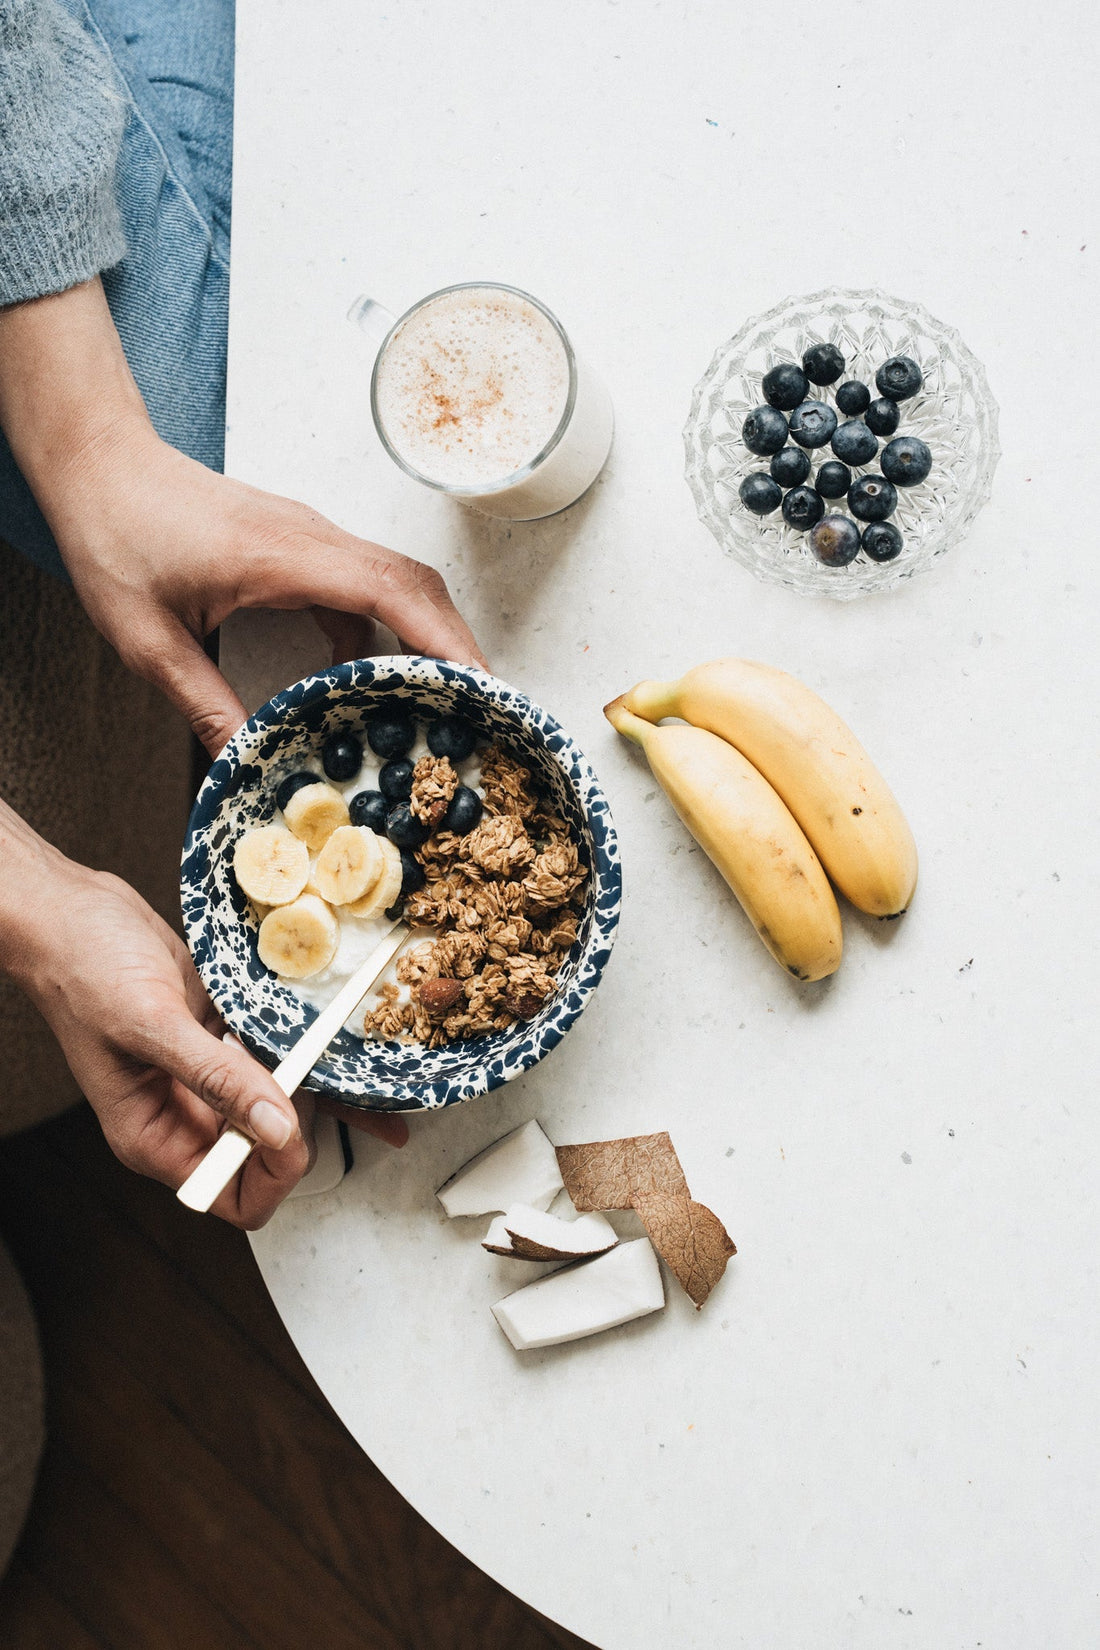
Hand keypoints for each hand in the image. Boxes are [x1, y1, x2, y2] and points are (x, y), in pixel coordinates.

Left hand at [0, 279, 487, 756]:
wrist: (96, 462)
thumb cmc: (113, 533)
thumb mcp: (146, 639)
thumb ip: (200, 702)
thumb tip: (244, 760)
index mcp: (282, 556)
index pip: (389, 591)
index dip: (442, 639)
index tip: (478, 683)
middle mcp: (310, 537)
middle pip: (413, 583)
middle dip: (453, 644)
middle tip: (479, 704)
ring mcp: (309, 535)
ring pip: (393, 580)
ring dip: (421, 635)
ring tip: (433, 697)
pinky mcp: (299, 542)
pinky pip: (360, 583)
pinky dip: (376, 628)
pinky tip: (358, 675)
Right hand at [7, 848, 406, 1227]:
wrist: (74, 911)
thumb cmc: (84, 968)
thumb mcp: (151, 1025)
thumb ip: (216, 1078)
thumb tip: (276, 1128)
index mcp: (155, 1136)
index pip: (233, 1195)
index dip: (274, 1170)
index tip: (292, 1122)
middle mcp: (185, 1115)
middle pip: (267, 1153)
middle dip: (300, 1125)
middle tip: (308, 1076)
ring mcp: (208, 1076)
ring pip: (280, 1104)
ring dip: (318, 1091)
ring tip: (354, 1070)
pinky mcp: (224, 1036)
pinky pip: (277, 1057)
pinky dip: (306, 1051)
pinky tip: (335, 1041)